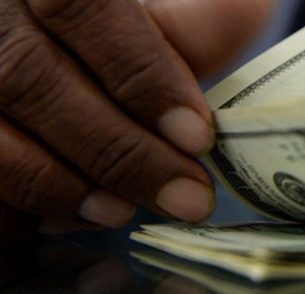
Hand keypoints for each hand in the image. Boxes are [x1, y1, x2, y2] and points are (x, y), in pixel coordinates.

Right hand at [0, 0, 272, 237]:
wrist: (42, 34)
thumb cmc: (111, 25)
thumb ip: (191, 16)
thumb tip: (242, 18)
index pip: (81, 6)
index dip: (142, 76)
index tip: (197, 136)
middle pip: (31, 79)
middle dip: (118, 151)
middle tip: (185, 198)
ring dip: (58, 184)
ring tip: (121, 213)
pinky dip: (12, 209)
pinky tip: (61, 221)